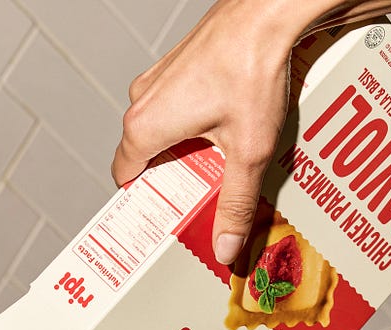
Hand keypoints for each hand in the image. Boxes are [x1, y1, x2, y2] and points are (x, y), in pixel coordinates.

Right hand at [112, 0, 307, 265]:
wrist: (265, 13)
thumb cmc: (251, 68)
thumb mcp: (248, 152)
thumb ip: (234, 204)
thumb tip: (225, 246)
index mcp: (145, 126)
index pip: (125, 179)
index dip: (144, 205)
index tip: (165, 223)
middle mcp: (142, 101)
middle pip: (147, 159)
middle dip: (176, 182)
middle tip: (207, 198)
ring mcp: (157, 82)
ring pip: (164, 133)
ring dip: (189, 154)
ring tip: (224, 164)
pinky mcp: (177, 69)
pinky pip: (176, 111)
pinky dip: (196, 128)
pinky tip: (229, 132)